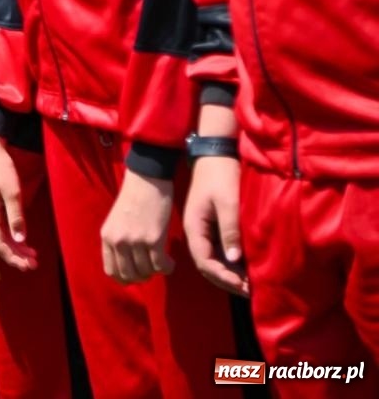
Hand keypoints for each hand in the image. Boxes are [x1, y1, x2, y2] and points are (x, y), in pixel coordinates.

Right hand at [0, 131, 36, 269]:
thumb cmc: (1, 169)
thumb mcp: (13, 192)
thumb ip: (16, 217)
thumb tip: (20, 240)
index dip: (14, 257)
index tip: (28, 266)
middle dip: (16, 256)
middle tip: (33, 265)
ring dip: (14, 248)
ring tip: (31, 256)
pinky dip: (9, 238)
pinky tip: (20, 242)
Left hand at [101, 170, 175, 283]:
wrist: (146, 179)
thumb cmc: (134, 198)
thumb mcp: (116, 221)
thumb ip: (118, 241)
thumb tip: (127, 264)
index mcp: (107, 237)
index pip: (111, 271)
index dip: (125, 278)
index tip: (136, 275)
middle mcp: (118, 241)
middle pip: (129, 275)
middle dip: (142, 277)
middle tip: (151, 270)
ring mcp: (135, 241)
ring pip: (146, 272)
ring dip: (156, 271)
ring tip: (162, 263)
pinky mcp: (153, 239)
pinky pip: (160, 266)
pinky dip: (166, 268)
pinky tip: (170, 262)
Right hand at [183, 156, 248, 296]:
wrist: (215, 154)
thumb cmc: (221, 176)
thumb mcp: (227, 202)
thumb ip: (229, 230)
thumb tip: (233, 260)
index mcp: (195, 227)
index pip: (204, 261)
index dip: (222, 277)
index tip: (243, 286)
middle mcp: (197, 232)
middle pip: (207, 265)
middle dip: (226, 280)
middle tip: (250, 291)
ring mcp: (204, 229)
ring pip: (213, 259)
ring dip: (229, 273)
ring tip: (250, 284)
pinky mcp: (213, 225)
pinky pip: (219, 250)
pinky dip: (231, 262)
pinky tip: (246, 267)